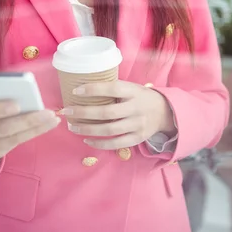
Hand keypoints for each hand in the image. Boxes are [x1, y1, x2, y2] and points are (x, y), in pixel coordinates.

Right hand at [0, 97, 60, 159]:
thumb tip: (23, 88)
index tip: (17, 105)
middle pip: (2, 129)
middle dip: (27, 120)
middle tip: (48, 113)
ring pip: (12, 139)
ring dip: (35, 129)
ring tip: (52, 119)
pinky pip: (14, 145)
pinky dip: (32, 134)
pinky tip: (46, 126)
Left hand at [60, 81, 174, 149]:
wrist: (164, 112)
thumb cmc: (140, 96)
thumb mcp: (131, 87)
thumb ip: (113, 89)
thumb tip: (84, 88)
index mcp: (133, 91)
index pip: (112, 89)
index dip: (94, 89)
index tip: (76, 90)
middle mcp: (136, 108)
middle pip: (107, 112)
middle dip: (84, 112)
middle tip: (67, 111)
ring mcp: (137, 125)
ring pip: (109, 130)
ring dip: (88, 129)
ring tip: (72, 127)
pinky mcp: (137, 139)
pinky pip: (116, 144)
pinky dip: (99, 143)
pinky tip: (87, 140)